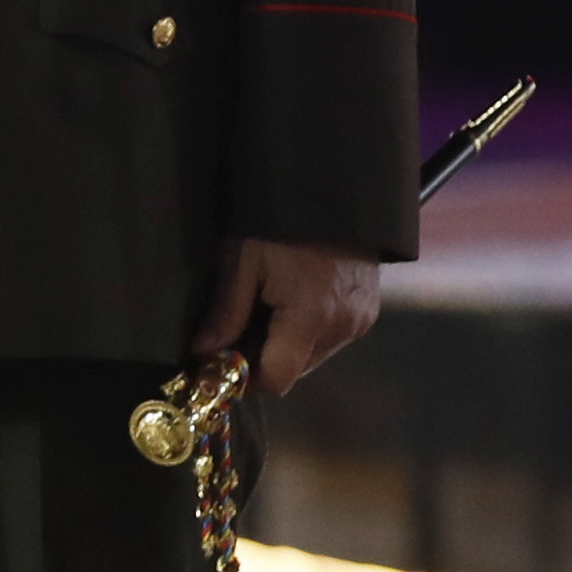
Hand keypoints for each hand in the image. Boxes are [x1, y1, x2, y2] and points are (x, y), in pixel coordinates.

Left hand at [197, 234, 386, 400]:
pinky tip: (297, 304)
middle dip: (265, 359)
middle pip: (295, 372)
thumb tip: (202, 351)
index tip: (226, 356)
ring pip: (313, 358)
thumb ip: (226, 311)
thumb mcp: (243, 260)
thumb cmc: (282, 223)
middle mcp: (341, 329)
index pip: (277, 379)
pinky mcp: (369, 313)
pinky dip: (310, 333)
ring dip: (288, 347)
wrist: (336, 191)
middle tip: (243, 329)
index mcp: (309, 319)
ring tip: (272, 311)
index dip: (247, 375)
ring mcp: (359, 322)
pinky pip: (331, 341)